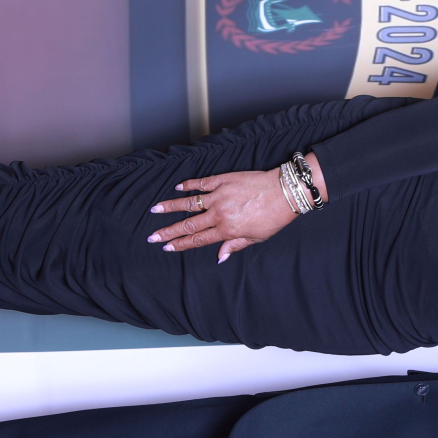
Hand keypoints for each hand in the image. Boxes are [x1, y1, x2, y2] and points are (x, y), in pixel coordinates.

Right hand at [147, 153, 327, 262]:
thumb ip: (234, 245)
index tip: (167, 247)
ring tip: (156, 209)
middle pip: (188, 224)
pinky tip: (178, 187)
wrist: (285, 192)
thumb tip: (219, 257)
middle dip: (169, 231)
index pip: (198, 239)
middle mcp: (219, 214)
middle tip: (153, 236)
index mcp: (227, 230)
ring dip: (171, 207)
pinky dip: (189, 185)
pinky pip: (202, 183)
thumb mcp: (256, 238)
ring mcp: (220, 195)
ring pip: (190, 202)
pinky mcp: (224, 180)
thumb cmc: (273, 217)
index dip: (180, 244)